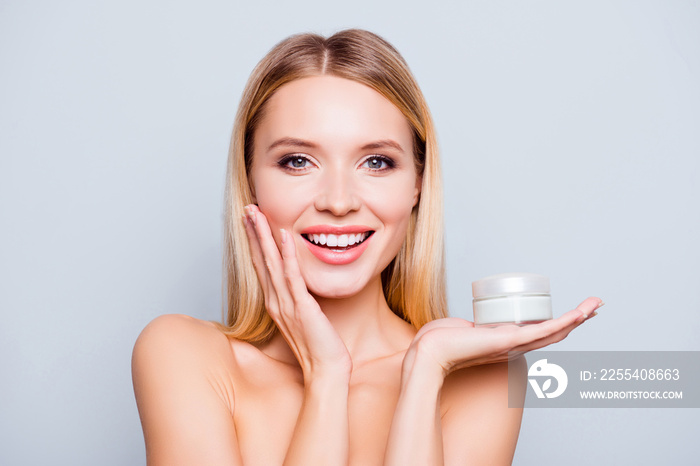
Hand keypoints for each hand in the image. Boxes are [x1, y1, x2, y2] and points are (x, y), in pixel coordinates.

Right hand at [243, 205, 351, 379]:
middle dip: (254, 232)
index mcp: (276, 302)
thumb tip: (300, 285)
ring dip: (263, 236)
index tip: (252, 220)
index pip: (262, 266)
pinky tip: (284, 235)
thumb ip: (299, 299)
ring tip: (256, 213)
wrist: (325, 371)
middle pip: (260, 260)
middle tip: (248, 208)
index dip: (256, 242)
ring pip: (271, 263)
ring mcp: (287, 304)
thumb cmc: (320, 347)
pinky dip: (288, 254)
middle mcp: (276, 301)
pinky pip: (293, 276)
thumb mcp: (306, 318)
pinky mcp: (302, 308)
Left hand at [402, 297, 602, 380]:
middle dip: (577, 319)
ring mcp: (514, 345)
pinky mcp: (509, 340)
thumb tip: (470, 325)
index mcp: (506, 344)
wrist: (429, 352)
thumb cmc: (440, 341)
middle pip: (554, 333)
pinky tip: (577, 315)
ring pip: (554, 332)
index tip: (574, 313)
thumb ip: (472, 328)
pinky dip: (563, 323)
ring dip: (577, 318)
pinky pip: (542, 331)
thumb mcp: (465, 331)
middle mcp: (514, 347)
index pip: (539, 334)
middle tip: (596, 306)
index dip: (559, 324)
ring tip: (595, 305)